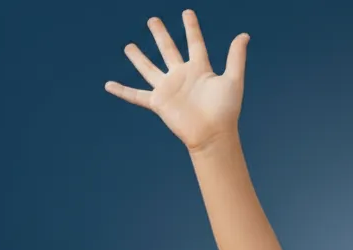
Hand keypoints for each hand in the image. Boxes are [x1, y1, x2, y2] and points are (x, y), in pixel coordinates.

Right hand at [105, 10, 248, 153]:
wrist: (213, 134)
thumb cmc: (226, 110)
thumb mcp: (233, 79)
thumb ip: (236, 57)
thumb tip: (244, 35)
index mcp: (200, 68)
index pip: (194, 43)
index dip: (191, 28)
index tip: (187, 12)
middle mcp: (182, 75)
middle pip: (168, 50)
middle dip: (160, 34)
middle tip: (153, 20)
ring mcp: (168, 88)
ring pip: (149, 69)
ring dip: (139, 58)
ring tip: (128, 46)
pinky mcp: (158, 102)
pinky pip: (136, 96)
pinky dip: (122, 91)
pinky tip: (108, 85)